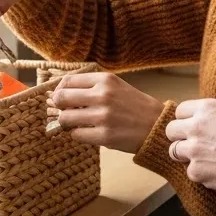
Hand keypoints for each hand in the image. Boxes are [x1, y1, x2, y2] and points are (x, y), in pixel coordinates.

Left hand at [51, 72, 165, 153]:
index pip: (68, 81)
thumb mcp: (116, 87)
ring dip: (67, 123)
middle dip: (58, 107)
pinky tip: (88, 133)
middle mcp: (103, 95)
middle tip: (64, 112)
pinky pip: (76, 135)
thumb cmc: (135, 106)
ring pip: (65, 118)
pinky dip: (78, 134)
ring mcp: (103, 116)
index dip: (59, 90)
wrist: (157, 126)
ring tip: (77, 124)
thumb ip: (92, 87)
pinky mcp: (105, 135)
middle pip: (61, 98)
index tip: (60, 97)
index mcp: (106, 80)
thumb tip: (59, 94)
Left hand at [165, 99, 215, 194]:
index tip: (193, 128)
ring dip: (187, 156)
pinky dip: (202, 174)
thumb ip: (212, 118)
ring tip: (207, 159)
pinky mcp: (196, 170)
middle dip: (180, 138)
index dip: (186, 120)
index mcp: (208, 108)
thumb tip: (199, 123)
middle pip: (171, 130)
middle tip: (194, 145)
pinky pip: (191, 172)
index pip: (180, 111)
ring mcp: (194, 149)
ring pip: (174, 152)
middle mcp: (197, 126)